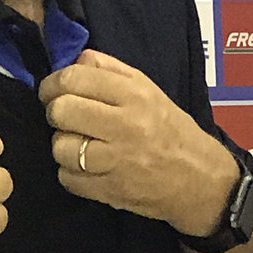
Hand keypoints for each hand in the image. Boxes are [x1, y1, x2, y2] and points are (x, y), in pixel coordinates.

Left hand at [38, 50, 237, 235]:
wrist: (200, 180)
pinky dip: (70, 172)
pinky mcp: (110, 191)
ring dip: (63, 145)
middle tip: (65, 117)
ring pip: (60, 147)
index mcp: (134, 94)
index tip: (53, 90)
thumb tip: (74, 61)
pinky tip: (86, 167)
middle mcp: (125, 125)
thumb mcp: (148, 89)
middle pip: (62, 111)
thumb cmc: (170, 129)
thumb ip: (110, 69)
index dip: (53, 83)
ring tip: (78, 144)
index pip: (74, 78)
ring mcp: (117, 161)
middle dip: (56, 112)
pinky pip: (67, 178)